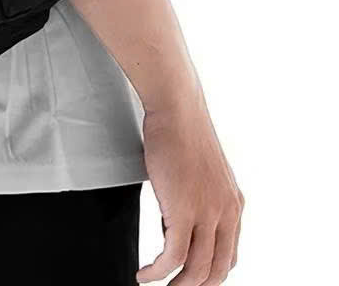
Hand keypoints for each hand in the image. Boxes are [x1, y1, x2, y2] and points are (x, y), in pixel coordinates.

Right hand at [137, 100, 242, 284]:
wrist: (178, 110)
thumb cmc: (182, 131)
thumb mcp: (201, 170)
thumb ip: (199, 196)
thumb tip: (178, 216)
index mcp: (234, 204)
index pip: (229, 256)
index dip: (209, 274)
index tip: (188, 277)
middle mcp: (227, 213)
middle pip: (216, 270)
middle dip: (193, 285)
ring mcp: (208, 213)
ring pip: (196, 270)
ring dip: (176, 285)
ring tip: (155, 283)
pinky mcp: (184, 210)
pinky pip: (173, 256)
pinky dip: (157, 271)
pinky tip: (145, 273)